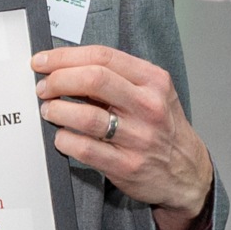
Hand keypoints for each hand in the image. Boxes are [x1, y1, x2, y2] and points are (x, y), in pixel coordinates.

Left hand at [31, 45, 213, 229]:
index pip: (103, 57)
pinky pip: (85, 149)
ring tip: (49, 111)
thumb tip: (67, 68)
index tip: (43, 61)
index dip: (65, 57)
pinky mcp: (127, 165)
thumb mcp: (152, 94)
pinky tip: (62, 136)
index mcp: (153, 81)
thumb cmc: (162, 128)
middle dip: (58, 80)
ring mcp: (139, 137)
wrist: (187, 173)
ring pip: (87, 116)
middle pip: (94, 80)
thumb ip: (117, 79)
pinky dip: (65, 140)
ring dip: (57, 111)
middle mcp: (149, 106)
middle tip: (43, 88)